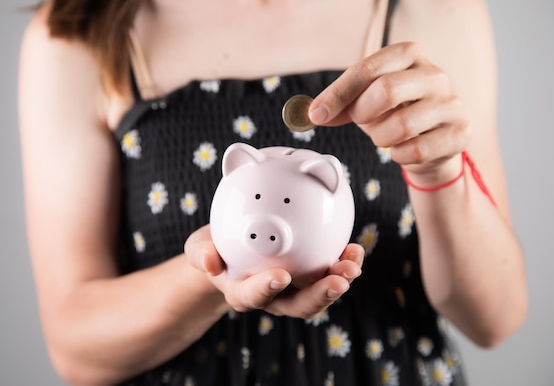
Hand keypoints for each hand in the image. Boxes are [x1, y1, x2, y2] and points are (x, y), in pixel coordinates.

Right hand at [184, 225, 363, 318]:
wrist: (230, 251)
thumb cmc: (215, 248)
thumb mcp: (199, 248)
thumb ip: (202, 254)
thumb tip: (211, 262)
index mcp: (242, 291)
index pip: (253, 296)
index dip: (266, 289)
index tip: (280, 276)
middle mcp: (271, 298)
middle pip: (297, 306)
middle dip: (319, 295)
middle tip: (338, 280)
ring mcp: (292, 291)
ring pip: (318, 295)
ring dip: (338, 282)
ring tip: (353, 264)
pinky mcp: (309, 278)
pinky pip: (328, 276)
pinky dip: (343, 265)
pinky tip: (354, 250)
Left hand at [309, 42, 471, 186]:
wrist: (432, 145)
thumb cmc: (394, 115)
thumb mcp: (363, 102)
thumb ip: (338, 104)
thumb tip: (313, 112)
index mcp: (408, 55)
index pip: (367, 68)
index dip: (338, 94)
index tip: (317, 114)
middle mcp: (435, 74)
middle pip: (386, 90)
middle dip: (362, 113)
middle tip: (360, 122)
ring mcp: (452, 103)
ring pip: (402, 124)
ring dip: (381, 137)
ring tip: (384, 137)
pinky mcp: (461, 132)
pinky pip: (417, 149)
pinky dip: (399, 155)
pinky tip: (402, 150)